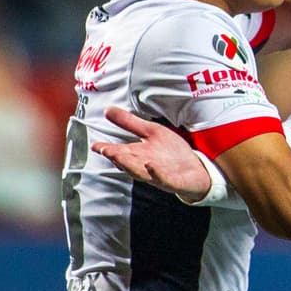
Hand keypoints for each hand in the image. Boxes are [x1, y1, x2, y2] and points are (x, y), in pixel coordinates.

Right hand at [92, 107, 210, 199]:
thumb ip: (130, 123)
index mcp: (138, 154)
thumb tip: (107, 109)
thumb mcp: (152, 132)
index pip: (119, 151)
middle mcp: (144, 165)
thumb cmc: (170, 153)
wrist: (196, 170)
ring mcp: (157, 175)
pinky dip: (156, 173)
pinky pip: (163, 178)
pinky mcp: (173, 181)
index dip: (107, 148)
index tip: (95, 145)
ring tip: (119, 156)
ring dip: (129, 165)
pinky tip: (150, 164)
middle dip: (116, 156)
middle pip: (127, 162)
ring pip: (140, 172)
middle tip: (104, 149)